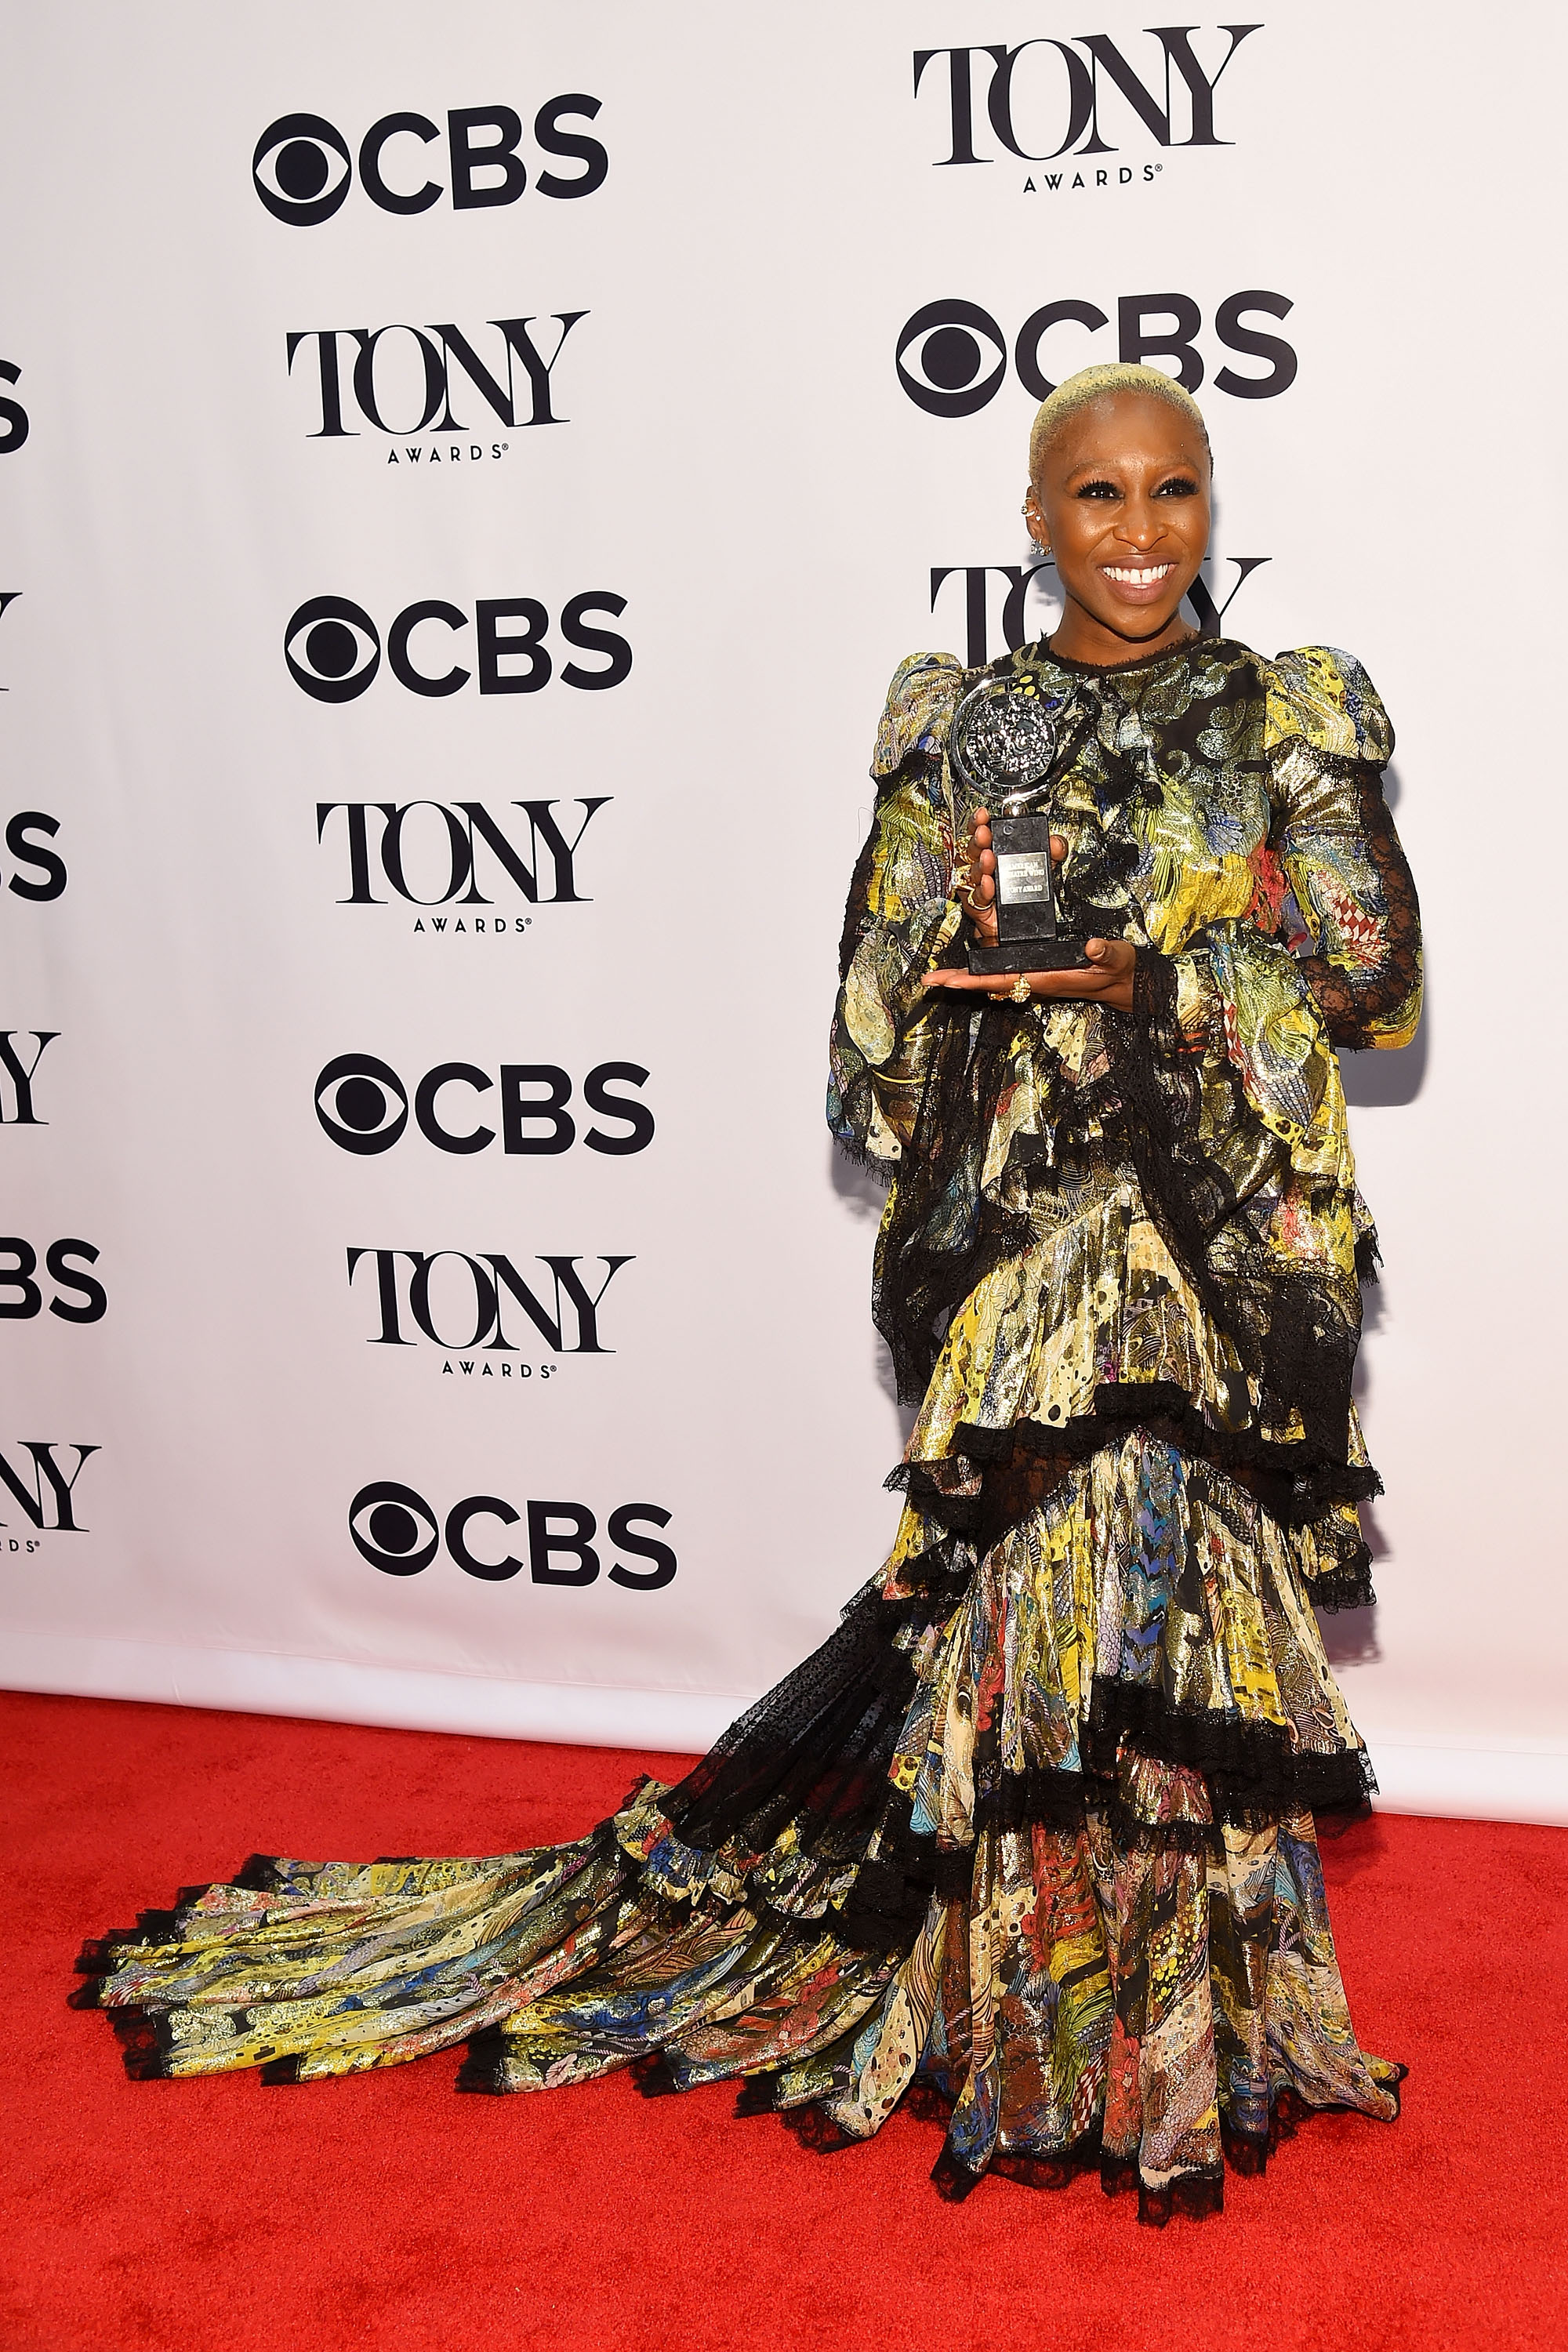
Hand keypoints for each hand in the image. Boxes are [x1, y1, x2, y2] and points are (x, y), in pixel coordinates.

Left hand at [940, 811, 1136, 1011]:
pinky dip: (983, 970)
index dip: (977, 981)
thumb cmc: (1118, 972)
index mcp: (1048, 978)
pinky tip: (969, 967)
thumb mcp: (1117, 959)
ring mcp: (1034, 976)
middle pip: (989, 982)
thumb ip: (1105, 953)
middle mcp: (1034, 979)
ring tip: (938, 976)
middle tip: (929, 981)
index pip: (1006, 980)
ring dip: (966, 976)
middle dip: (959, 982)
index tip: (951, 982)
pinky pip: (1005, 972)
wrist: (1122, 984)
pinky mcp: (1037, 970)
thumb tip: (1091, 946)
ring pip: (993, 978)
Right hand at [956, 806, 1059, 949]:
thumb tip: (1056, 841)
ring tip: (988, 858)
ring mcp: (978, 888)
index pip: (980, 834)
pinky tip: (988, 884)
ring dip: (978, 865)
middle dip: (976, 841)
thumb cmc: (1027, 893)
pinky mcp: (979, 908)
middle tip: (984, 834)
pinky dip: (981, 891)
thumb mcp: (1045, 866)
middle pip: (970, 851)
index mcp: (994, 854)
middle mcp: (982, 869)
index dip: (978, 823)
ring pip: (970, 874)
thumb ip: (1052, 851)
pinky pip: (975, 899)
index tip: (983, 815)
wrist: (1025, 925)